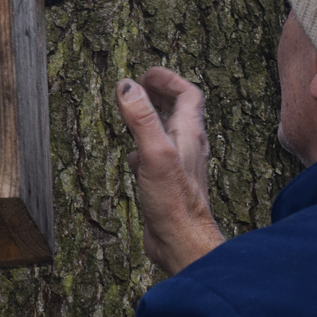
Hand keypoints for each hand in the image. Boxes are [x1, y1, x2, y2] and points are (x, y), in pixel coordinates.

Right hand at [116, 67, 224, 274]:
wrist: (182, 242)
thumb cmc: (175, 202)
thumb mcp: (155, 153)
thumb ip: (142, 118)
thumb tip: (127, 86)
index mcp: (188, 134)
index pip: (188, 94)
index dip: (169, 79)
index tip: (146, 74)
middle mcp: (187, 148)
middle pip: (179, 111)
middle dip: (160, 94)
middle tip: (139, 86)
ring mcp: (179, 167)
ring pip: (168, 134)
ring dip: (152, 119)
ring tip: (133, 113)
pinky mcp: (168, 185)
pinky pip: (158, 158)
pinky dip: (144, 148)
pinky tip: (133, 156)